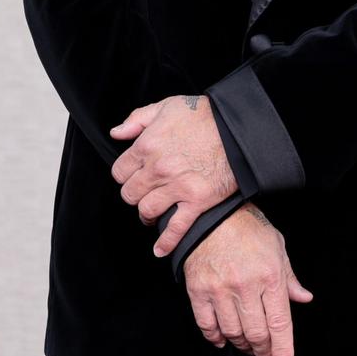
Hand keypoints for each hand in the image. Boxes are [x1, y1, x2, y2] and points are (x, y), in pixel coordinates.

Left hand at [109, 95, 236, 257]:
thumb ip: (138, 119)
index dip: (126, 175)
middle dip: (135, 195)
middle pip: (130, 194)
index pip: (119, 172)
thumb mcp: (168, 106)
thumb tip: (116, 133)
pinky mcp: (197, 201)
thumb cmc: (205, 115)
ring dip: (146, 215)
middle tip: (143, 194)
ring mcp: (177, 187)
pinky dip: (166, 243)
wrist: (239, 128)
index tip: (134, 176)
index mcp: (148, 145)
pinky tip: (160, 249)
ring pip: (147, 211)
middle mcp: (158, 168)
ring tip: (151, 214)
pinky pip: (175, 228)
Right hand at [182, 203, 313, 355]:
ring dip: (242, 345)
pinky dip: (215, 337)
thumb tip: (304, 299)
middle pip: (257, 334)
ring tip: (248, 346)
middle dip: (264, 352)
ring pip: (233, 333)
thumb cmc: (248, 229)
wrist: (212, 213)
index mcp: (270, 276)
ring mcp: (220, 290)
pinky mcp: (198, 291)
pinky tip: (222, 340)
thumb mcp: (277, 247)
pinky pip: (207, 325)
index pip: (279, 324)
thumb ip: (290, 278)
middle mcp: (246, 286)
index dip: (283, 350)